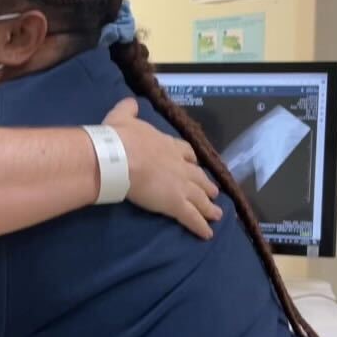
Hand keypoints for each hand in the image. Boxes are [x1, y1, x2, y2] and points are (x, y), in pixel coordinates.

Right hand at [103, 98, 221, 239]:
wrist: (118, 157)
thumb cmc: (119, 138)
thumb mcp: (122, 117)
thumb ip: (128, 110)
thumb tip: (131, 102)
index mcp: (167, 145)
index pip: (186, 152)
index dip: (191, 160)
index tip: (194, 164)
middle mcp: (179, 165)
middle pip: (198, 176)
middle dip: (206, 185)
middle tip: (213, 192)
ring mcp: (180, 185)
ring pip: (200, 198)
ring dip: (209, 206)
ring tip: (217, 214)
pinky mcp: (175, 203)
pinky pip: (192, 217)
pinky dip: (200, 226)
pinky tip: (207, 234)